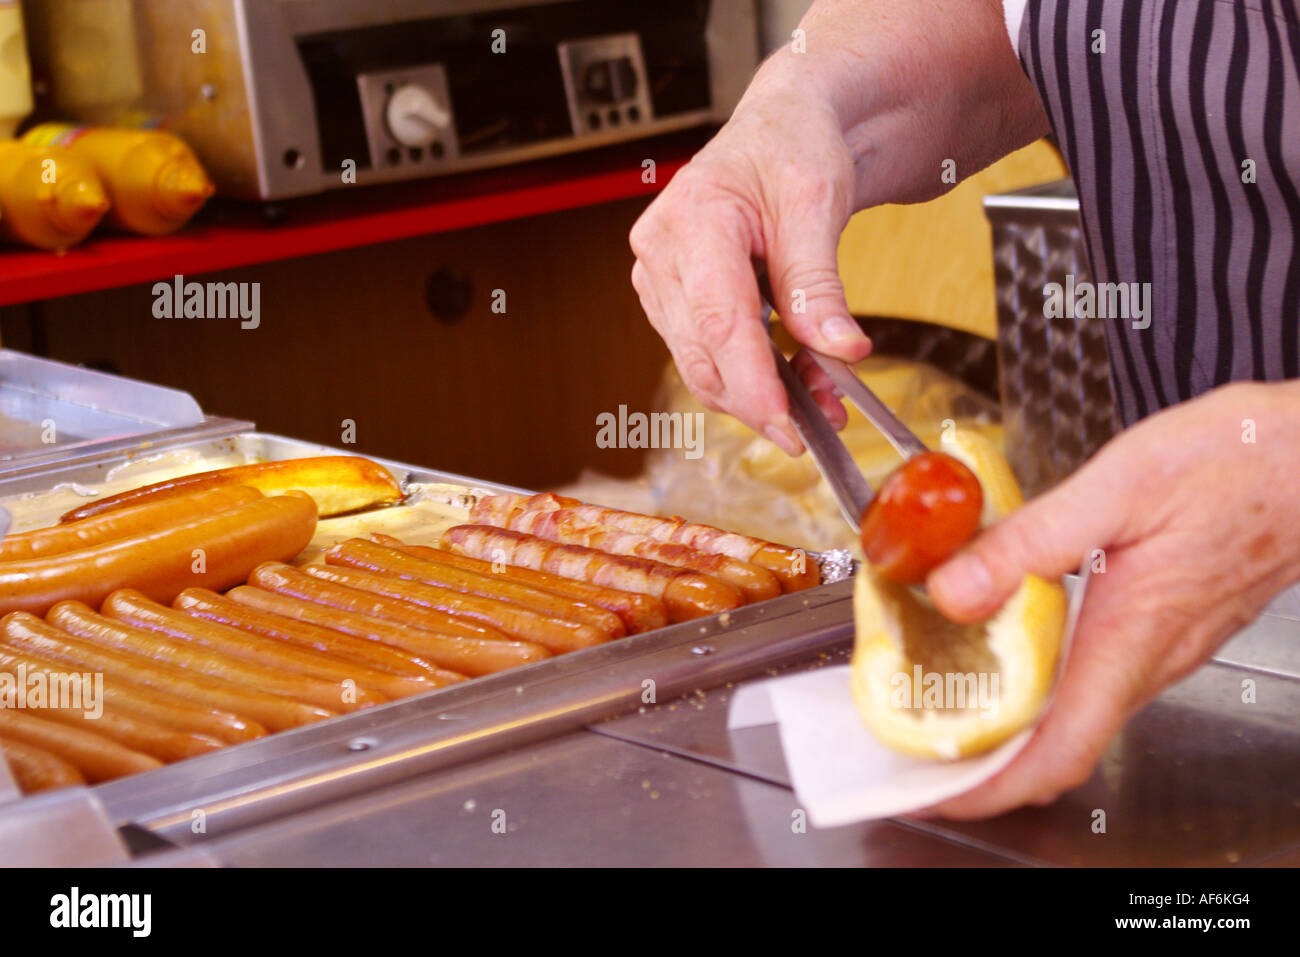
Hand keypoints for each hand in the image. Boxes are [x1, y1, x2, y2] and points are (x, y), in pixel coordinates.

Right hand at [629, 0, 1047, 454]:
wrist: (781, 128)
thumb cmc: (794, 147)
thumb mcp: (818, 203)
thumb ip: (819, 282)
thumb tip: (841, 348)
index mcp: (692, 217)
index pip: (718, 320)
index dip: (750, 381)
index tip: (786, 425)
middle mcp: (661, 252)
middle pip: (702, 354)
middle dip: (759, 402)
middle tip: (817, 431)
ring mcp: (661, 279)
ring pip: (701, 365)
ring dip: (759, 396)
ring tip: (824, 402)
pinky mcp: (674, 300)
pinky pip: (707, 355)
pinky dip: (752, 378)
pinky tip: (799, 381)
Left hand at [922, 381, 1299, 817]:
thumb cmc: (1237, 464)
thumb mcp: (1118, 486)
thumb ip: (1030, 542)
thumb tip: (953, 590)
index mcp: (1130, 635)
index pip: (1058, 749)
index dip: (992, 785)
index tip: (935, 794)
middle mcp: (1148, 656)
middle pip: (1058, 744)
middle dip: (984, 764)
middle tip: (916, 752)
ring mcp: (1162, 646)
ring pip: (1076, 712)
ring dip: (1011, 725)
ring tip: (943, 708)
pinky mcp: (1165, 624)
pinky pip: (1094, 675)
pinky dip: (1041, 684)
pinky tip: (1007, 651)